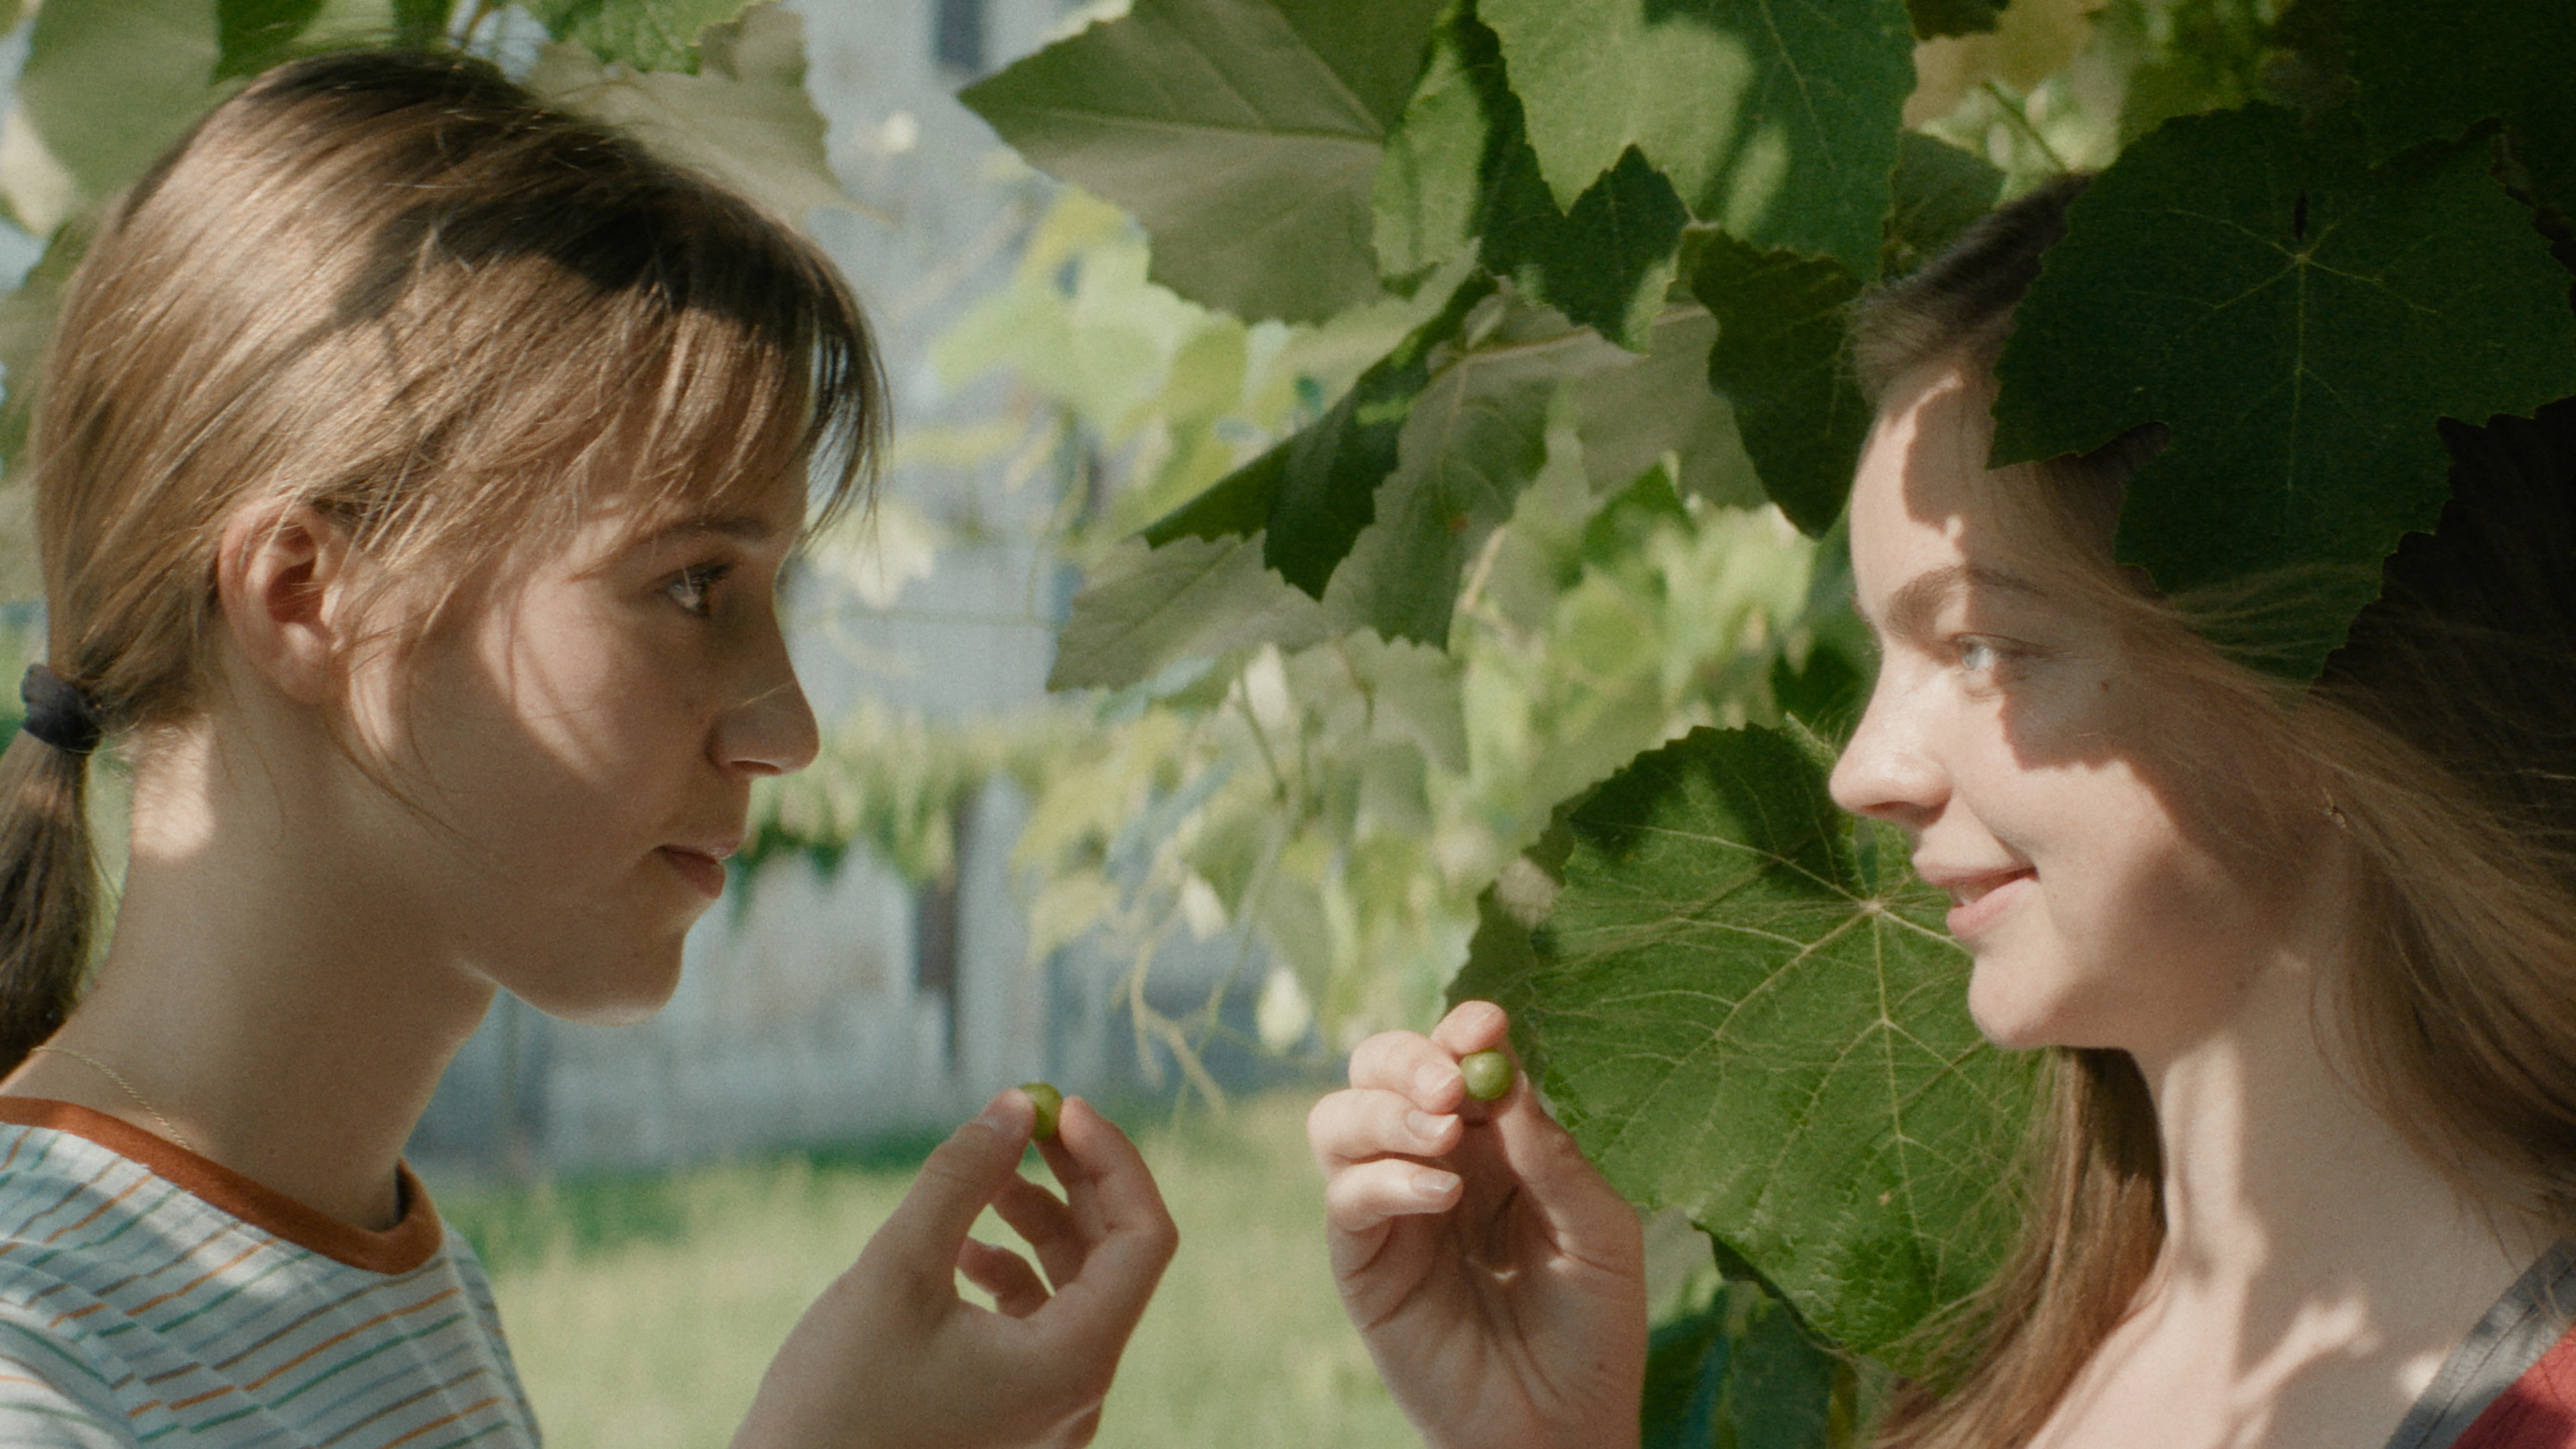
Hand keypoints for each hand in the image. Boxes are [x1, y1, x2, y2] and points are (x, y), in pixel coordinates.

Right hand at [734, 1089, 1177, 1448]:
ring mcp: (1049, 1410)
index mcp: (1071, 1364)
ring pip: (1075, 1290)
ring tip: (980, 1181)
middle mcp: (1077, 1394)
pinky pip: (1040, 1327)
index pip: (1142, 1240)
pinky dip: (1012, 1274)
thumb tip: (1016, 1105)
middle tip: (1027, 1120)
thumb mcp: (894, 1269)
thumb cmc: (835, 1401)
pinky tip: (960, 1248)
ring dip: (1037, 1222)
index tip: (1061, 1107)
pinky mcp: (1015, 1414)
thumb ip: (961, 1179)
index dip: (1112, 1162)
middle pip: (1114, 1260)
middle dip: (1074, 1180)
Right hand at [1308, 1000, 1645, 1448]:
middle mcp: (1433, 1161)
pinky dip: (1385, 1178)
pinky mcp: (1363, 1263)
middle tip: (1452, 1084)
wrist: (1562, 1430)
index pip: (1457, 1059)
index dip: (1462, 1028)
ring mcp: (1391, 1210)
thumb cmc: (1593, 1332)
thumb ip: (1554, 1158)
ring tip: (1445, 1133)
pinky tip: (1440, 1192)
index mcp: (1494, 1141)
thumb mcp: (1601, 1235)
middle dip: (1407, 1059)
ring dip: (1386, 1110)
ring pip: (1340, 1119)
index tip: (1487, 1021)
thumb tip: (1508, 1082)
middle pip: (1380, 1071)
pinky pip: (1347, 1199)